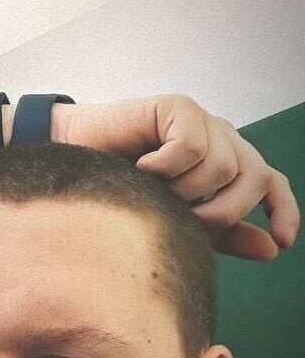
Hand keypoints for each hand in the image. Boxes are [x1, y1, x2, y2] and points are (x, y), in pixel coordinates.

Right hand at [53, 95, 299, 260]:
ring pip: (223, 165)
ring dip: (186, 190)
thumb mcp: (179, 222)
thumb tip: (271, 250)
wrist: (74, 167)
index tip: (283, 242)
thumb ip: (223, 235)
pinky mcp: (175, 106)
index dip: (283, 209)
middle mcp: (220, 138)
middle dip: (226, 210)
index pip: (271, 182)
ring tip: (155, 191)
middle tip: (189, 220)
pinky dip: (166, 167)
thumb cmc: (124, 193)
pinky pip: (191, 145)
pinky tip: (142, 170)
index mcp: (228, 164)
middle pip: (255, 176)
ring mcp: (199, 120)